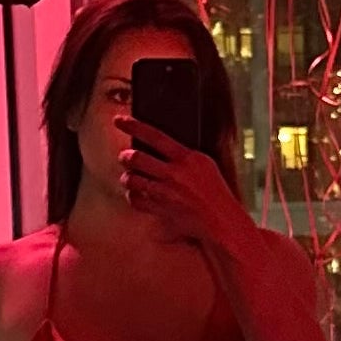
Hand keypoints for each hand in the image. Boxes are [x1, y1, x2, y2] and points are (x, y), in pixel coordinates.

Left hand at [117, 116, 248, 249]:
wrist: (221, 220)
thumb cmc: (214, 192)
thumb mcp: (205, 164)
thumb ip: (182, 154)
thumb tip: (157, 144)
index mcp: (187, 158)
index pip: (155, 136)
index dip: (134, 125)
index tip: (119, 120)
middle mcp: (174, 174)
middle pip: (136, 158)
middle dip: (125, 156)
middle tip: (125, 157)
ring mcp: (166, 193)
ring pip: (131, 179)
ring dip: (127, 177)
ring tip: (130, 177)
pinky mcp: (160, 210)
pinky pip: (135, 200)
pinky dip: (132, 196)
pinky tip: (137, 194)